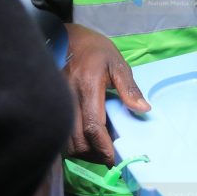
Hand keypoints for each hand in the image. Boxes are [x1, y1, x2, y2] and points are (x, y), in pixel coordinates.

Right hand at [62, 23, 150, 165]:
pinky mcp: (53, 106)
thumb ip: (130, 88)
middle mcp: (69, 98)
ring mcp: (58, 103)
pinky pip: (60, 134)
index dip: (103, 146)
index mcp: (88, 87)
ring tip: (99, 148)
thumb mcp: (117, 63)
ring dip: (82, 151)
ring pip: (65, 141)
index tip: (113, 157)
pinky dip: (72, 143)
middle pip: (77, 140)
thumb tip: (144, 109)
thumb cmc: (95, 50)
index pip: (93, 125)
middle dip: (93, 153)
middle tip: (109, 155)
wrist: (67, 38)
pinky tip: (85, 139)